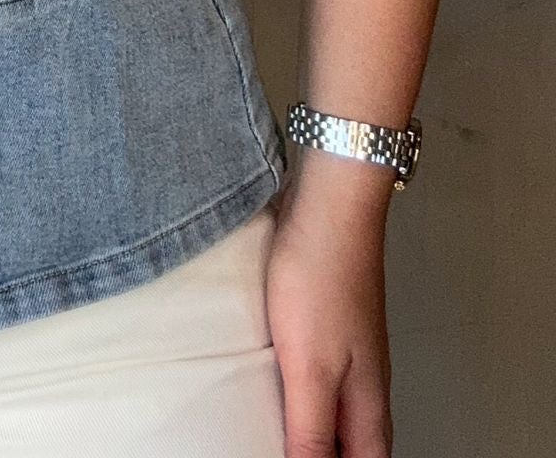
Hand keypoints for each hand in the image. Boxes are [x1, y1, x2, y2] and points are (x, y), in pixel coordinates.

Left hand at [266, 165, 394, 455]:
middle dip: (320, 451)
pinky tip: (269, 381)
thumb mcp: (311, 369)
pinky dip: (296, 389)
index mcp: (368, 408)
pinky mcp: (326, 323)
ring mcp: (348, 351)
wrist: (329, 204)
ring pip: (334, 410)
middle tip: (275, 445)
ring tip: (270, 429)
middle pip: (351, 444)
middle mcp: (365, 385)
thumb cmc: (323, 277)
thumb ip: (311, 432)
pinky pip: (315, 373)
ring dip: (309, 426)